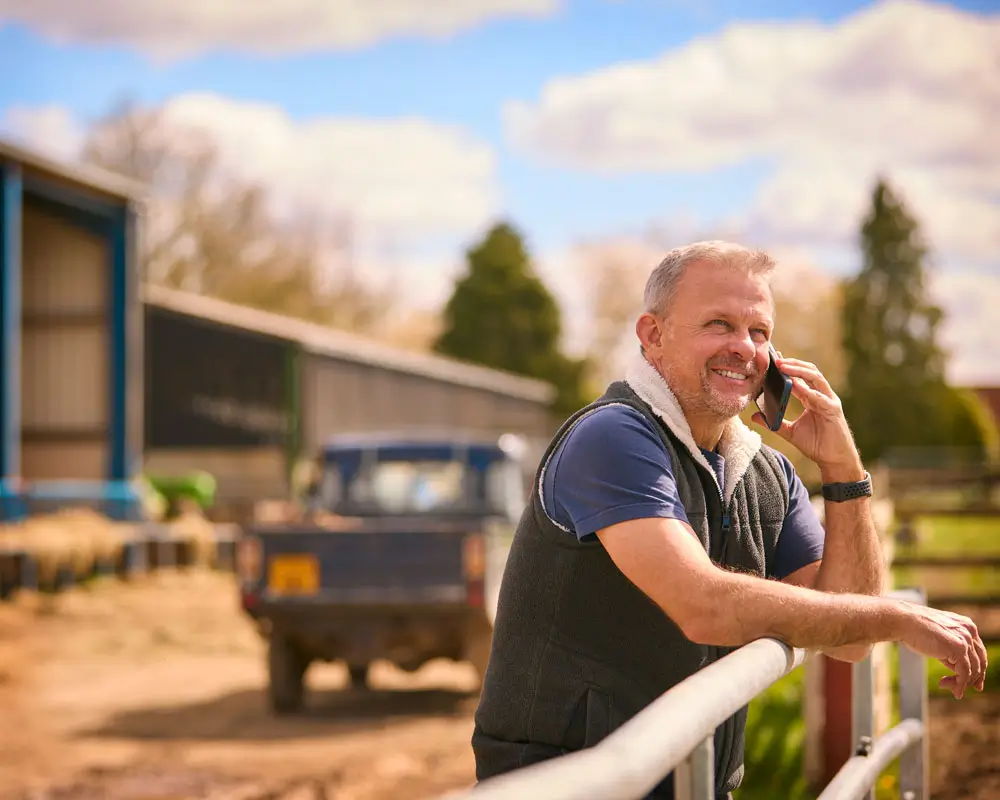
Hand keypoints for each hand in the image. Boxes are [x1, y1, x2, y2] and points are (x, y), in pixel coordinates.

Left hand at [751, 354, 859, 474]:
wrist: (833, 460)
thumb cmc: (816, 444)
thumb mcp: (790, 432)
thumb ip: (773, 423)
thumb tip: (754, 416)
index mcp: (811, 397)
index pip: (799, 377)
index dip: (787, 367)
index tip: (773, 359)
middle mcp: (821, 395)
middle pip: (808, 372)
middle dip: (792, 364)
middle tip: (775, 359)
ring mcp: (829, 401)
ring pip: (815, 378)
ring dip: (798, 370)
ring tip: (783, 366)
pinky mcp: (834, 410)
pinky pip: (820, 397)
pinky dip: (807, 390)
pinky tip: (795, 385)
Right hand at [896, 602, 987, 698]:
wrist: (903, 621)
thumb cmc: (915, 628)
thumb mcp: (939, 637)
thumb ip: (952, 648)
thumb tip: (959, 668)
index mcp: (966, 625)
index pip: (979, 652)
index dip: (979, 669)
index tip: (975, 683)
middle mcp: (969, 631)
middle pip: (979, 662)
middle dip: (972, 679)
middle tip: (960, 690)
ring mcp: (965, 639)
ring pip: (973, 670)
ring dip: (961, 683)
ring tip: (946, 686)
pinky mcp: (959, 649)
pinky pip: (965, 673)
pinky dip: (960, 685)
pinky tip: (956, 693)